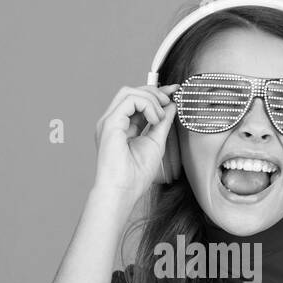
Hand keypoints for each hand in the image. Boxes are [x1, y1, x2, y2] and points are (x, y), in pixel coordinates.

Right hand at [93, 83, 178, 197]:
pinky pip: (129, 100)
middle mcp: (113, 121)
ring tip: (161, 117)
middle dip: (154, 91)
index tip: (173, 91)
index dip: (156, 93)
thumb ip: (162, 123)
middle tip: (171, 99)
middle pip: (131, 91)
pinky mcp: (109, 123)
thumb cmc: (135, 175)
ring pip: (129, 92)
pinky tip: (155, 119)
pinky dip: (146, 105)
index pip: (137, 101)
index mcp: (122, 126)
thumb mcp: (156, 142)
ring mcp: (108, 121)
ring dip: (151, 99)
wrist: (123, 191)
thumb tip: (171, 105)